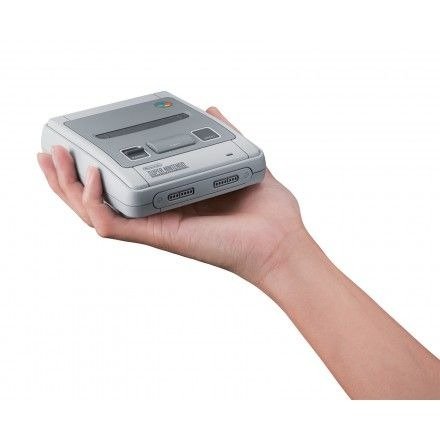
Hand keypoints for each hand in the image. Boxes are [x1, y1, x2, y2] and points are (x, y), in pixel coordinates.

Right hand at [37, 107, 303, 285]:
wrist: (281, 240)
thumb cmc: (267, 211)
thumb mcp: (239, 159)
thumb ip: (223, 134)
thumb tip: (211, 109)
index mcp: (171, 196)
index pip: (123, 185)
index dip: (96, 168)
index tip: (82, 143)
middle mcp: (158, 213)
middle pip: (100, 199)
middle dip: (68, 177)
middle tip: (52, 152)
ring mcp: (155, 226)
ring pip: (95, 212)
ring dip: (67, 188)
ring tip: (53, 160)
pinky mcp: (159, 235)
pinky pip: (113, 223)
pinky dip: (94, 201)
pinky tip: (91, 176)